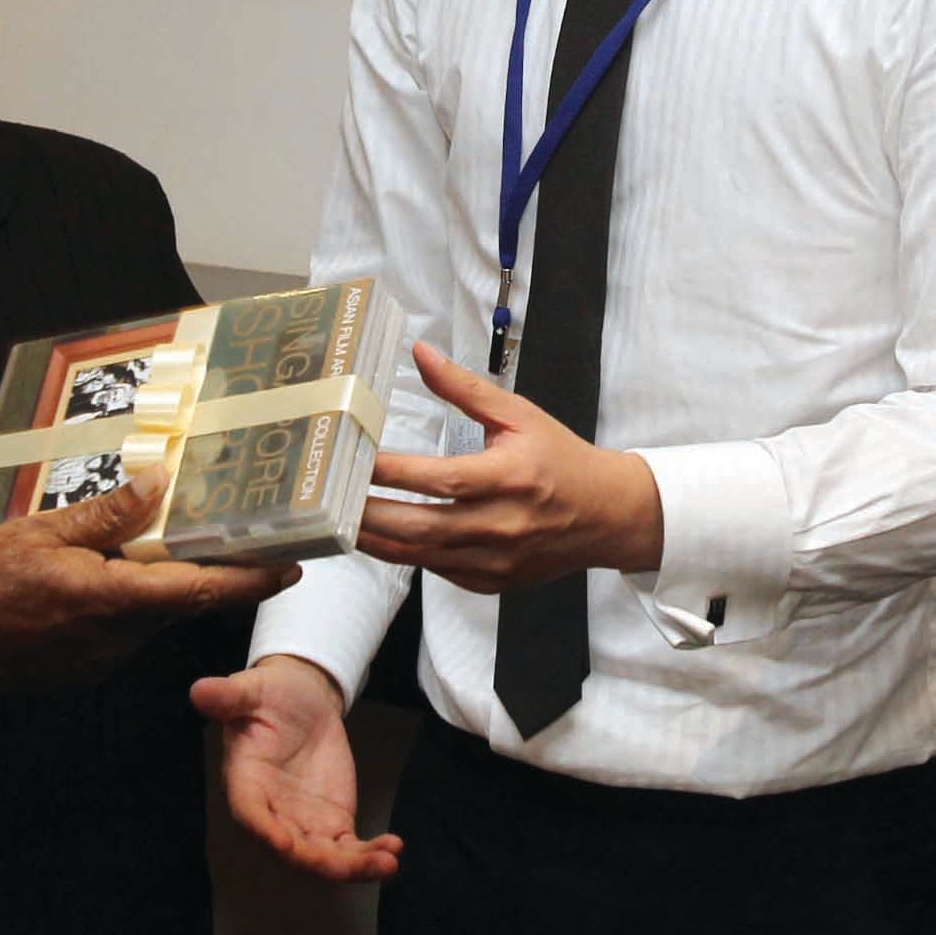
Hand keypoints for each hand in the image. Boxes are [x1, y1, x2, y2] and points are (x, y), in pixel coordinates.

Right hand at [0, 473, 293, 692]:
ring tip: (150, 542)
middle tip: (228, 533)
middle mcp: (114, 638)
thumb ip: (106, 512)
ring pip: (148, 616)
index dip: (252, 579)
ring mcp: (97, 659)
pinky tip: (101, 576)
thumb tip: (160, 481)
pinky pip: (118, 632)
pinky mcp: (78, 669)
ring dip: (155, 584)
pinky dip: (123, 603)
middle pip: (179, 601)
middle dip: (204, 571)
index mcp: (111, 599)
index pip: (201, 590)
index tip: (292, 565)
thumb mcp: (39, 531)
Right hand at [191, 654, 399, 882]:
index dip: (267, 832)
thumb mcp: (250, 689)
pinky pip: (349, 848)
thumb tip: (199, 691)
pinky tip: (393, 849)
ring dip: (354, 866)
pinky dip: (369, 854)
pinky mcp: (332, 822)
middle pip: (293, 850)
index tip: (287, 843)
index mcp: (245, 784)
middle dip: (322, 862)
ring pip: (325, 857)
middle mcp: (272, 814)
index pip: (252, 816)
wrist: (302, 701)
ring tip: (387, 860)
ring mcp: (304, 823)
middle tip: (354, 864)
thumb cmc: (269, 696)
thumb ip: (228, 696)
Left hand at [353, 344, 663, 594]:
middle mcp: (501, 525)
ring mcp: (496, 560)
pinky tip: (381, 536)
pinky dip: (407, 554)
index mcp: (509, 478)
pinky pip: (437, 571)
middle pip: (420, 526)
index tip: (354, 458)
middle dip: (369, 514)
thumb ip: (465, 388)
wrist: (606, 515)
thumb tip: (421, 352)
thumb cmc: (560, 459)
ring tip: (340, 520)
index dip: (391, 471)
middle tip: (328, 499)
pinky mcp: (492, 582)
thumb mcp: (519, 414)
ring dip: (377, 539)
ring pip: (421, 556)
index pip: (439, 478)